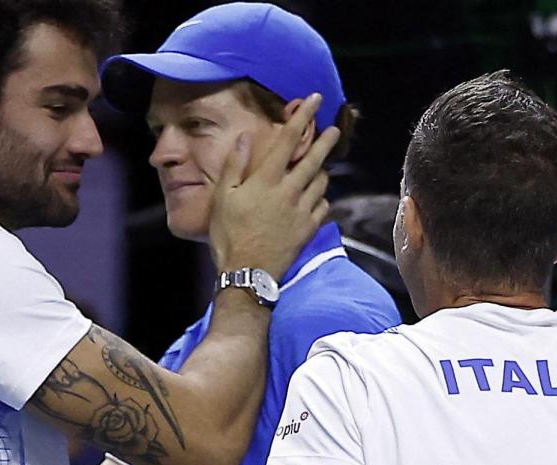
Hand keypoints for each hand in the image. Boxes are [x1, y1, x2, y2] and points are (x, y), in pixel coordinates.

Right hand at [209, 93, 339, 278]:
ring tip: (322, 166)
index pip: (288, 140)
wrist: (248, 273)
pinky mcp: (309, 229)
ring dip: (323, 170)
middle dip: (325, 141)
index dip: (303, 117)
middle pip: (314, 158)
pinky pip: (323, 207)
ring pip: (321, 182)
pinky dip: (322, 199)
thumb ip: (234, 165)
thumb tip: (243, 137)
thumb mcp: (223, 197)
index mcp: (266, 179)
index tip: (315, 99)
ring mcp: (302, 211)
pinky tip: (317, 198)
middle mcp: (289, 191)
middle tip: (334, 129)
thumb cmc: (229, 234)